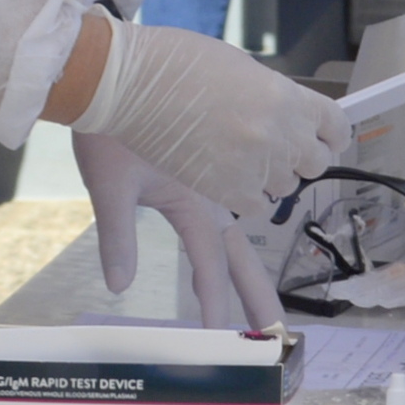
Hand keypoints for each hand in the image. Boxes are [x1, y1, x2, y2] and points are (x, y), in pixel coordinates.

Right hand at [68, 16, 344, 214]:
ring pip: (286, 185)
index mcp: (289, 98)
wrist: (129, 81)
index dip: (329, 134)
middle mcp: (283, 134)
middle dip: (299, 157)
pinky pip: (258, 206)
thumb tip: (286, 116)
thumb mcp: (240, 68)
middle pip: (316, 161)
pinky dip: (246, 196)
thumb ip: (272, 99)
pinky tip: (224, 177)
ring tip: (238, 159)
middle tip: (273, 150)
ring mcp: (259, 165)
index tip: (322, 137)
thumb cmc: (176, 63)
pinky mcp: (229, 190)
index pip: (336, 126)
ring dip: (270, 176)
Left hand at [73, 129, 284, 327]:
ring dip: (266, 249)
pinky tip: (299, 184)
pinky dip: (291, 175)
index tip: (215, 332)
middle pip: (245, 254)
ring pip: (266, 212)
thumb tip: (119, 285)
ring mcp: (226, 168)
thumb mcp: (108, 185)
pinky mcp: (227, 143)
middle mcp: (216, 192)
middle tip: (274, 329)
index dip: (213, 300)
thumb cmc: (105, 130)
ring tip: (277, 278)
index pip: (209, 263)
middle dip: (258, 295)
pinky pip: (273, 164)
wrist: (113, 72)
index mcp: (191, 205)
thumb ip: (117, 235)